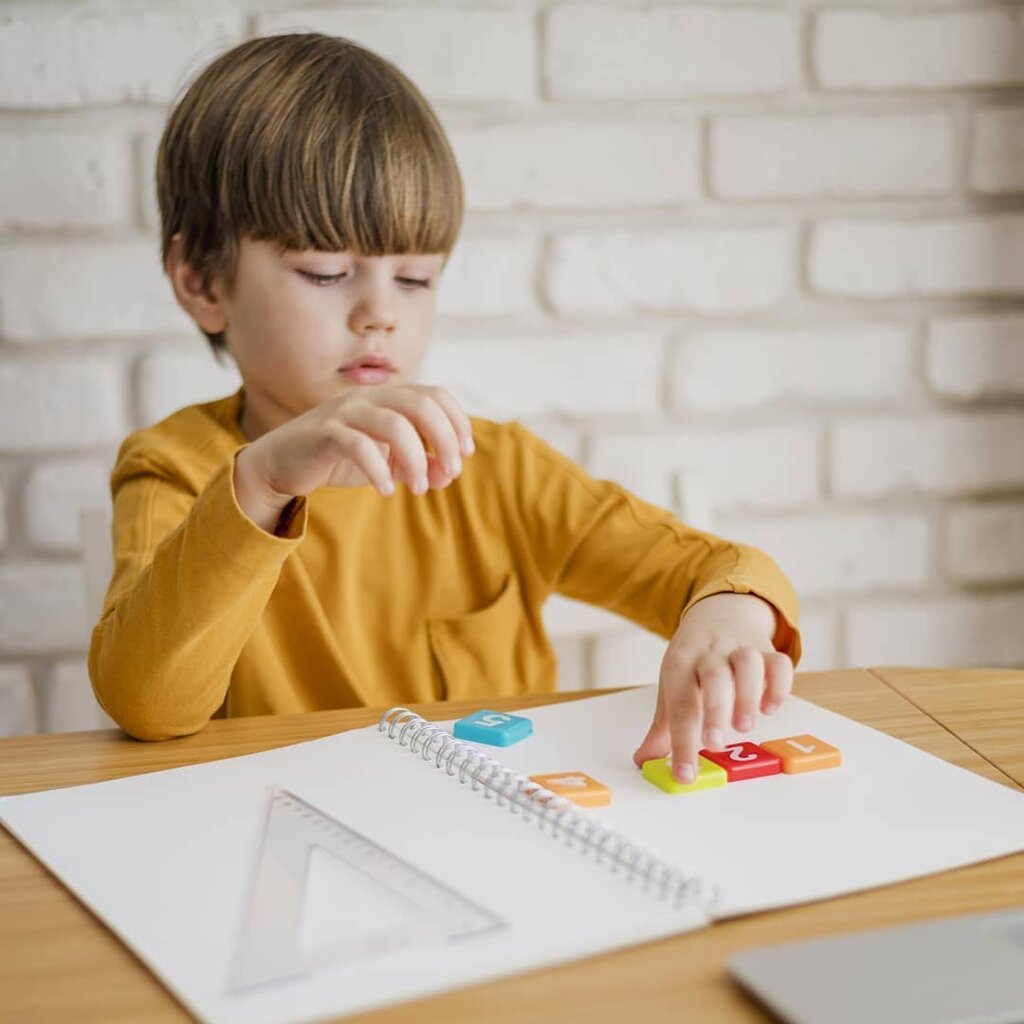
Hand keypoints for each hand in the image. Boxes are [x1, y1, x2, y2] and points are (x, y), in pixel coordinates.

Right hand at [233, 385, 474, 531]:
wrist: (282, 464)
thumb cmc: (339, 458)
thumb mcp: (387, 463)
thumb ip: (419, 465)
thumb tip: (448, 473)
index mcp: (388, 398)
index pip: (435, 394)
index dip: (457, 420)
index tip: (465, 453)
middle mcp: (369, 398)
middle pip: (420, 404)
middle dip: (444, 438)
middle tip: (451, 471)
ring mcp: (345, 412)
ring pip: (394, 424)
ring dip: (415, 458)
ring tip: (418, 488)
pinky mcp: (324, 433)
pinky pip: (358, 445)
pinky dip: (378, 470)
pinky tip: (384, 491)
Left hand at [632, 593, 792, 782]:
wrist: (718, 612)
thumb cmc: (694, 659)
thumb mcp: (673, 686)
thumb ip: (663, 727)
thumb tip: (643, 760)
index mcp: (680, 665)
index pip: (680, 706)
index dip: (681, 744)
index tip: (685, 775)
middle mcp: (709, 654)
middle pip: (713, 677)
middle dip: (715, 710)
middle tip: (714, 743)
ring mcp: (740, 649)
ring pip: (748, 664)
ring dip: (747, 695)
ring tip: (743, 726)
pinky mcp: (767, 649)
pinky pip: (779, 662)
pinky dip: (778, 686)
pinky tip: (769, 707)